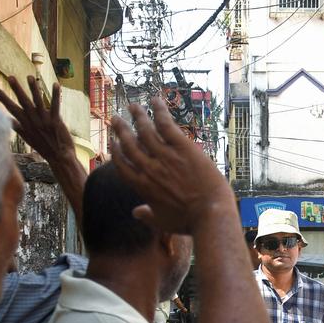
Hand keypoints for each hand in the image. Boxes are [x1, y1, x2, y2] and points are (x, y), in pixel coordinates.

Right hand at [0, 76, 75, 162]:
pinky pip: (55, 106)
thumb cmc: (44, 147)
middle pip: (23, 102)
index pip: (12, 110)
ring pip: (38, 102)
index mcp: (26, 124)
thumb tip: (8, 121)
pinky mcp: (55, 121)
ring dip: (34, 89)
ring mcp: (44, 121)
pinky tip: (56, 85)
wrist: (59, 157)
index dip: (4, 99)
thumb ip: (19, 128)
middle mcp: (33, 121)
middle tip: (10, 77)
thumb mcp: (28, 138)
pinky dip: (55, 95)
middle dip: (16, 89)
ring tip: (30, 77)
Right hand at [110, 97, 229, 233]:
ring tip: (132, 106)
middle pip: (129, 144)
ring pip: (145, 130)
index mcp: (142, 186)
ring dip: (137, 116)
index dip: (116, 152)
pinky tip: (155, 100)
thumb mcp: (163, 222)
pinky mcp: (182, 147)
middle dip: (121, 130)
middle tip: (116, 119)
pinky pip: (166, 124)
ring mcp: (165, 156)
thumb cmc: (188, 221)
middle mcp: (149, 168)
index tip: (113, 143)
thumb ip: (147, 216)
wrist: (210, 213)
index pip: (122, 165)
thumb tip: (136, 213)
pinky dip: (159, 110)